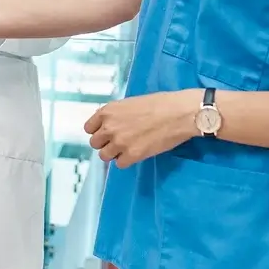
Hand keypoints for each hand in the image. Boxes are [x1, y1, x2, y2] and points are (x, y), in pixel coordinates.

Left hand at [84, 90, 200, 167]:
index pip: (89, 128)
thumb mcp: (129, 103)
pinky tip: (136, 153)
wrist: (179, 113)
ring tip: (127, 149)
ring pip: (104, 156)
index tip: (107, 133)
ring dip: (114, 154)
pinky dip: (126, 161)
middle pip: (95, 143)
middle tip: (118, 142)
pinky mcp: (132, 155)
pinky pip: (119, 164)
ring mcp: (119, 142)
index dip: (98, 131)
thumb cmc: (158, 103)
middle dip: (105, 143)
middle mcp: (109, 127)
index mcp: (107, 111)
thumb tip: (110, 124)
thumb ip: (115, 115)